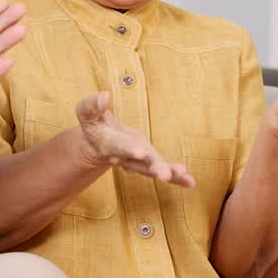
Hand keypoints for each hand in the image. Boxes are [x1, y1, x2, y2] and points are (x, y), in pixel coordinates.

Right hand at [74, 92, 194, 186]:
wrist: (98, 143)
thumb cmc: (94, 125)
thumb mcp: (87, 113)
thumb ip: (92, 105)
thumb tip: (105, 95)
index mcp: (108, 144)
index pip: (118, 147)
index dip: (128, 149)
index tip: (139, 151)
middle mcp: (124, 157)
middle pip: (139, 164)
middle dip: (152, 168)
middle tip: (164, 174)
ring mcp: (138, 162)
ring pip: (153, 169)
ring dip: (168, 173)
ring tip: (183, 174)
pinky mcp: (149, 162)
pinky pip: (163, 172)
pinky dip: (177, 178)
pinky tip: (190, 182)